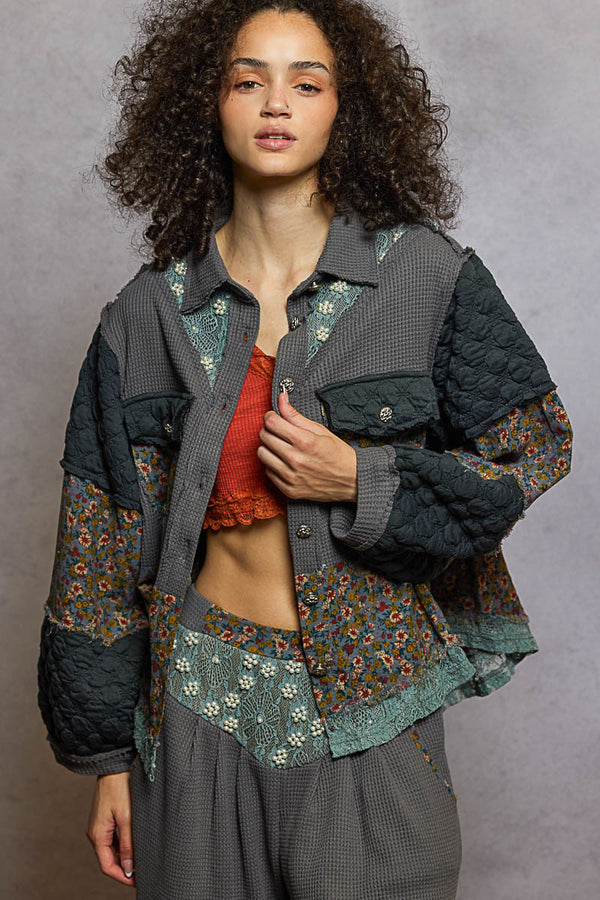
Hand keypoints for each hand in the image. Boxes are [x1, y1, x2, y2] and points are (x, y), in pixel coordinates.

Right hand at [86, 771, 134, 886]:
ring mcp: (100, 825)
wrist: (115, 764)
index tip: (136, 882)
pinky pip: (113, 838)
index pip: (107, 866)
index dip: (122, 877)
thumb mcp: (127, 818)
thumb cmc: (120, 787)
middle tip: (142, 872)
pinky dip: (123, 845)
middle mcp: (95, 832)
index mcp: (97, 834)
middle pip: (108, 859)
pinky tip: (135, 844)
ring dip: (124, 856)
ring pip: (111, 849)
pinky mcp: (105, 818)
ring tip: (141, 859)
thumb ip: (127, 844)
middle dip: (124, 868)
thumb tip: (128, 868)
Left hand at [257, 388, 357, 502]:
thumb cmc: (337, 454)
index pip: (271, 423)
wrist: (352, 481)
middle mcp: (295, 459)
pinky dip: (273, 465)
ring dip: (268, 448)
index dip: (270, 416)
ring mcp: (291, 476)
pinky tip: (284, 462)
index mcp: (304, 441)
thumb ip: (295, 415)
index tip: (274, 417)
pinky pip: (268, 472)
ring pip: (262, 454)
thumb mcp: (320, 430)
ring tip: (281, 447)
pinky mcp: (289, 490)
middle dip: (269, 430)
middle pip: (264, 437)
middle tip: (279, 432)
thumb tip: (281, 398)